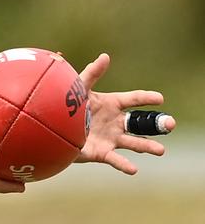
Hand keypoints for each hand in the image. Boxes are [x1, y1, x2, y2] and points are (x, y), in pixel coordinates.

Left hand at [75, 54, 176, 173]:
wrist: (53, 126)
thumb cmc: (67, 105)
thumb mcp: (79, 88)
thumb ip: (92, 73)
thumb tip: (105, 56)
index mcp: (111, 104)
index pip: (133, 99)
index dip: (146, 98)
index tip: (160, 98)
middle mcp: (114, 122)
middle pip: (139, 123)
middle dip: (156, 124)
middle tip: (170, 124)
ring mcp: (110, 138)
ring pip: (133, 143)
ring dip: (147, 146)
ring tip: (160, 150)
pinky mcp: (101, 152)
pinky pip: (115, 160)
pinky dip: (124, 165)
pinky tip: (134, 169)